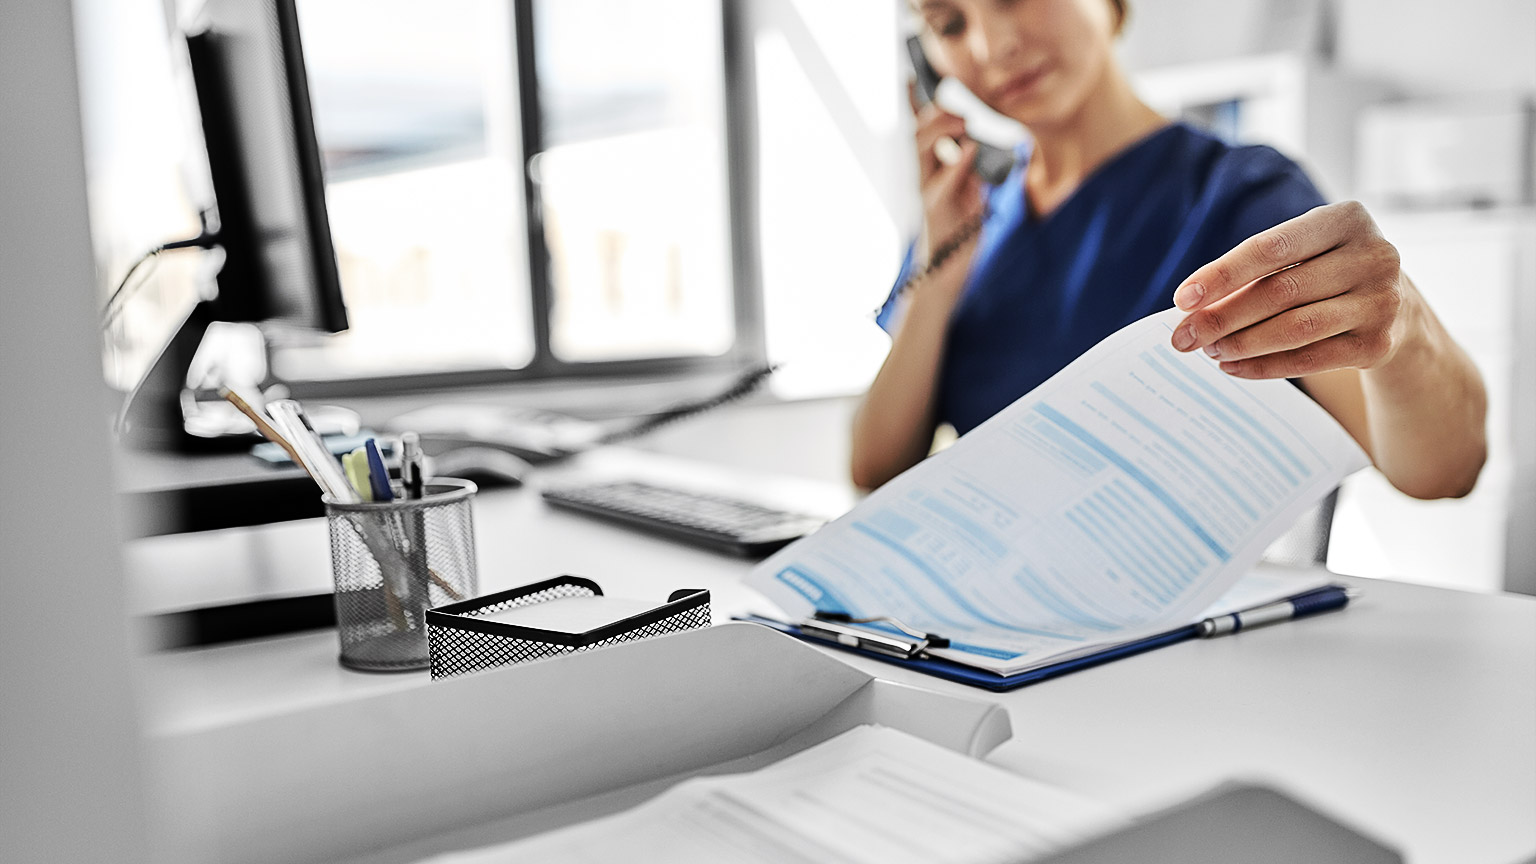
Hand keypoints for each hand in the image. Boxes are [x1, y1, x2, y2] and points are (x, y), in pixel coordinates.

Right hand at [910, 83, 984, 280]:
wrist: (948, 272)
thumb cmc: (960, 232)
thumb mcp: (973, 193)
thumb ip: (975, 170)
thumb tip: (983, 145)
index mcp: (931, 170)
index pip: (921, 131)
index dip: (915, 104)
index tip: (912, 77)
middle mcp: (923, 177)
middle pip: (917, 133)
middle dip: (935, 112)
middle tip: (958, 103)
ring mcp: (926, 192)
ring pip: (921, 149)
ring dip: (942, 130)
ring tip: (964, 122)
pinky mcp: (935, 209)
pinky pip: (943, 181)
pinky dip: (957, 163)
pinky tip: (971, 150)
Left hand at [1169, 201, 1409, 378]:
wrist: (1397, 307)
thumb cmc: (1328, 271)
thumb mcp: (1304, 253)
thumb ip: (1257, 272)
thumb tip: (1193, 308)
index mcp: (1347, 219)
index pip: (1271, 247)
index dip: (1222, 274)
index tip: (1182, 299)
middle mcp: (1374, 256)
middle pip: (1280, 291)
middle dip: (1222, 317)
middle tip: (1183, 336)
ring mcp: (1382, 301)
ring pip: (1295, 328)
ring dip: (1242, 343)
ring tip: (1209, 350)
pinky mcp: (1378, 343)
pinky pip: (1310, 359)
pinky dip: (1264, 366)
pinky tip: (1232, 367)